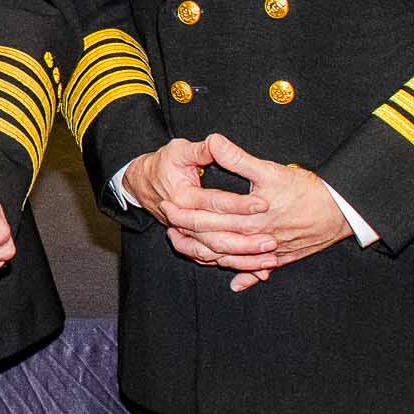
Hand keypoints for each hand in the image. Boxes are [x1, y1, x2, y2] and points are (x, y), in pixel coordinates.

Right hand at [118, 140, 263, 278]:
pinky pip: (213, 261)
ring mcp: (185, 235)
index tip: (263, 204)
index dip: (239, 204)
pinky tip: (258, 272)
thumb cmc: (163, 164)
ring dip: (243, 258)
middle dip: (245, 239)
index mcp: (181, 197)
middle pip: (216, 235)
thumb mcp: (179, 151)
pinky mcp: (191, 243)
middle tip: (271, 239)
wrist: (142, 182)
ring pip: (215, 253)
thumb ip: (201, 150)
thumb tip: (216, 141)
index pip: (213, 202)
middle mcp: (181, 221)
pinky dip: (235, 267)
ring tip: (270, 258)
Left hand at [169, 136, 349, 290]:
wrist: (340, 212)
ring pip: (228, 257)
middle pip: (212, 237)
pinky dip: (244, 276)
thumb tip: (214, 141)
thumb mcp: (270, 170)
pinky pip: (256, 271)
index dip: (186, 207)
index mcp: (248, 216)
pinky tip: (234, 283)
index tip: (168, 201)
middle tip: (168, 222)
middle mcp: (253, 238)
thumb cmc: (307, 190)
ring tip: (186, 245)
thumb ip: (239, 159)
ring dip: (205, 252)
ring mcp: (266, 251)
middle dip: (187, 229)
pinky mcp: (280, 258)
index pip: (208, 213)